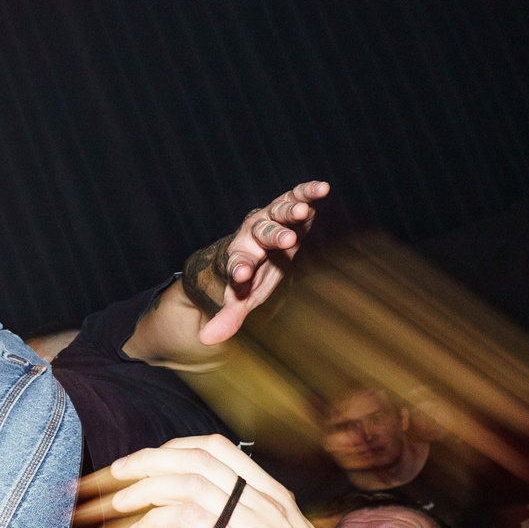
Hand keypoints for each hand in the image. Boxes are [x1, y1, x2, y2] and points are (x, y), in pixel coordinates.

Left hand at [73, 436, 423, 527]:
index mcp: (272, 496)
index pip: (214, 448)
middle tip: (107, 480)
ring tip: (111, 507)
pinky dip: (155, 519)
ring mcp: (254, 522)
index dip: (168, 451)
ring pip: (185, 479)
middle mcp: (262, 500)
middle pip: (191, 456)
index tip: (137, 465)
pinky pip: (189, 515)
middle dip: (141, 463)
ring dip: (139, 490)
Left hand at [198, 179, 329, 345]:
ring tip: (302, 210)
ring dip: (290, 209)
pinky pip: (297, 196)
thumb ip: (227, 316)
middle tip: (286, 240)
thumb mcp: (240, 297)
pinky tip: (322, 187)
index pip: (237, 262)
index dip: (239, 269)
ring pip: (278, 211)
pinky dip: (308, 191)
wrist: (256, 246)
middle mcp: (253, 234)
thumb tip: (206, 340)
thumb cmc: (250, 274)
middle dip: (273, 235)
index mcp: (240, 256)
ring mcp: (271, 218)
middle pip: (261, 232)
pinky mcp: (289, 207)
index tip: (241, 275)